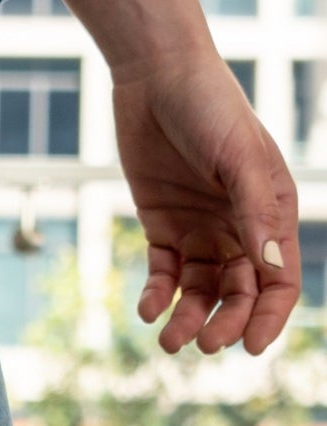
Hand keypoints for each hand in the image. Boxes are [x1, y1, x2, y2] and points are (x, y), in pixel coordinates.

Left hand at [50, 0, 299, 356]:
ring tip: (167, 341)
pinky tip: (148, 309)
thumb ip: (255, 213)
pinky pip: (164, 273)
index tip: (247, 347)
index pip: (278, 279)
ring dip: (187, 318)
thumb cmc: (209, 109)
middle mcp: (239, 226)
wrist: (156, 78)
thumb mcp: (238, 160)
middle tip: (200, 346)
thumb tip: (271, 270)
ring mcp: (200, 228)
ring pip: (199, 290)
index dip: (267, 317)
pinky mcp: (162, 226)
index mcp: (272, 211)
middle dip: (223, 323)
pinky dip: (157, 295)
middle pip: (237, 292)